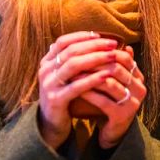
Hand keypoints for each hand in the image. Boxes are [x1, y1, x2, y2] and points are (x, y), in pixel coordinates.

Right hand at [37, 31, 121, 148]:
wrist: (52, 123)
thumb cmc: (65, 94)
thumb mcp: (68, 75)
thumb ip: (78, 59)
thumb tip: (101, 40)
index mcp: (47, 61)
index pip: (63, 42)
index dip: (82, 37)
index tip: (101, 35)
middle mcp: (45, 70)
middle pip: (71, 51)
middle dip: (94, 46)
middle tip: (113, 44)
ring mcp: (49, 85)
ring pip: (73, 65)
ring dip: (96, 58)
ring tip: (113, 56)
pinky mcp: (55, 99)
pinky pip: (76, 86)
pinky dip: (92, 79)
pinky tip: (107, 75)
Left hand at [79, 45, 145, 148]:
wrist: (113, 131)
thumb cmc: (111, 100)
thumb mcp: (113, 80)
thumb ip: (112, 62)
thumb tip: (103, 41)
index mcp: (138, 77)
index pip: (124, 56)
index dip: (104, 51)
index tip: (86, 48)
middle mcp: (140, 88)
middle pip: (116, 68)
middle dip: (95, 62)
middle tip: (76, 58)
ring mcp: (133, 102)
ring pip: (109, 83)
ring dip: (89, 77)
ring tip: (73, 73)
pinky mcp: (122, 116)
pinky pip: (103, 101)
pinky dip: (89, 93)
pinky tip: (76, 89)